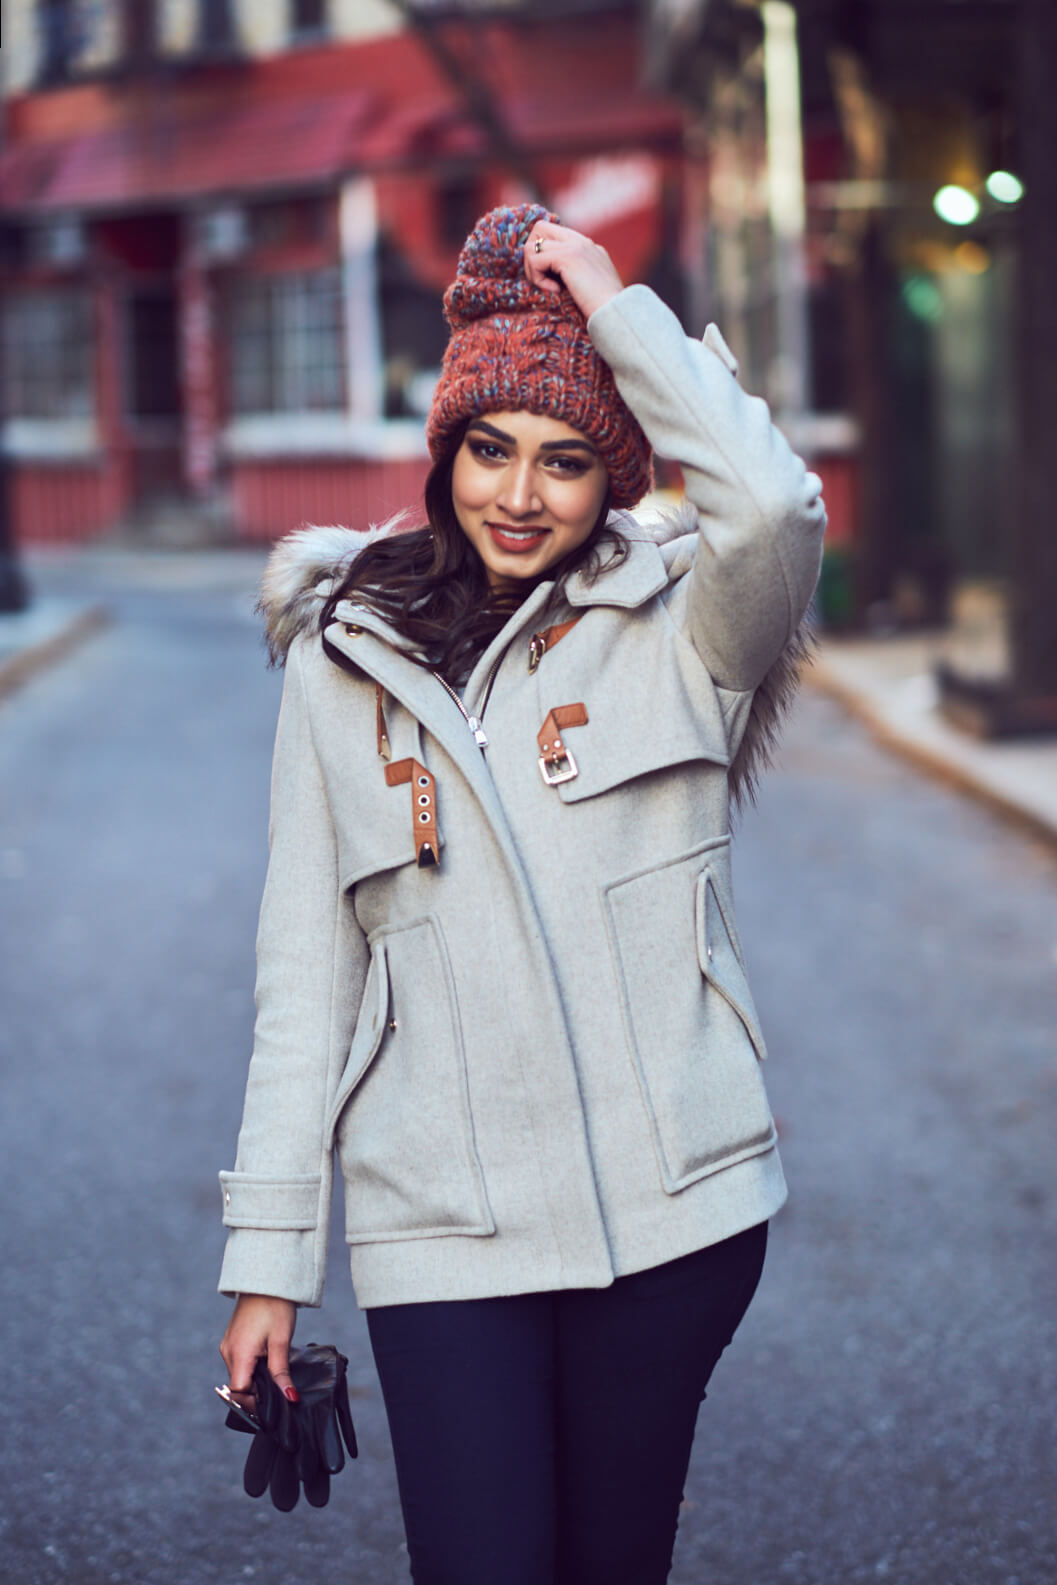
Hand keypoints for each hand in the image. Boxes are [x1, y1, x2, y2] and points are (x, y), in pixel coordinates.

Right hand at [220, 1293, 296, 1412]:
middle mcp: (228, 1352)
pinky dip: (253, 1368)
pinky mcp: (232, 1341)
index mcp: (238, 1354)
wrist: (266, 1280)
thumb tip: (289, 1398)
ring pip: (241, 1375)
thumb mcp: (281, 1341)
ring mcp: (228, 1346)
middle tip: (281, 1391)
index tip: (274, 1404)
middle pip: (240, 1385)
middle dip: (258, 1392)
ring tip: (277, 1374)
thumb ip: (281, 1373)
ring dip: (256, 1379)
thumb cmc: (275, 1307)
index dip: (255, 1402)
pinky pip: (240, 1363)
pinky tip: (269, 1361)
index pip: (239, 1392)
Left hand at [524, 220, 624, 319]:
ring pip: (533, 244)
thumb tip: (557, 281)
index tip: (550, 279)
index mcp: (588, 247)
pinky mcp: (567, 256)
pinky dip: (538, 278)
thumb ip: (576, 275)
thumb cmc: (605, 309)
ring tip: (547, 287)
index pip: (555, 234)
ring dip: (532, 268)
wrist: (617, 311)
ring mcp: (575, 246)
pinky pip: (535, 259)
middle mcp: (581, 241)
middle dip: (531, 253)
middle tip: (539, 278)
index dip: (543, 254)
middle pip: (540, 227)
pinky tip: (555, 291)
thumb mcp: (592, 286)